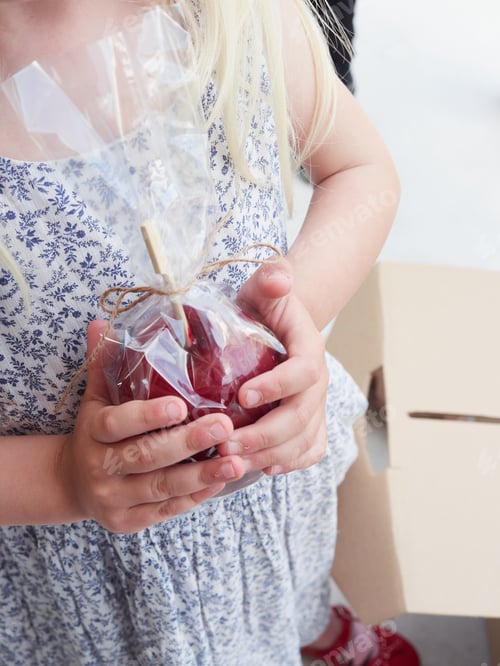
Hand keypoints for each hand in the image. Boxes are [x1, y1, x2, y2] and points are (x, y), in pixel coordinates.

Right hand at [58, 321, 246, 532]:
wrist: (72, 484)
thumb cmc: (95, 432)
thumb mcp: (95, 398)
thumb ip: (104, 364)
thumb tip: (103, 321)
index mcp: (92, 433)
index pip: (118, 424)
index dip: (147, 416)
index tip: (180, 405)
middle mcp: (100, 468)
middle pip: (146, 457)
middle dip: (187, 444)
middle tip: (224, 426)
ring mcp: (113, 499)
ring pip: (161, 488)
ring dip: (201, 475)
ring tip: (236, 461)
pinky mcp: (129, 522)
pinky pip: (166, 510)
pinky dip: (195, 497)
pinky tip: (222, 482)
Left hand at [219, 258, 328, 473]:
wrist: (282, 323)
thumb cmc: (267, 306)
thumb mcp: (265, 286)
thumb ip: (272, 278)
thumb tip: (278, 279)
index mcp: (309, 348)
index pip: (303, 371)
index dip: (278, 386)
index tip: (242, 395)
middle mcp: (318, 380)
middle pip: (301, 415)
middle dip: (265, 435)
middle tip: (227, 445)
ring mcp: (316, 404)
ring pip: (304, 439)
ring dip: (270, 455)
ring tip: (234, 461)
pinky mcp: (310, 421)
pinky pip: (310, 449)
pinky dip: (291, 463)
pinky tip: (263, 468)